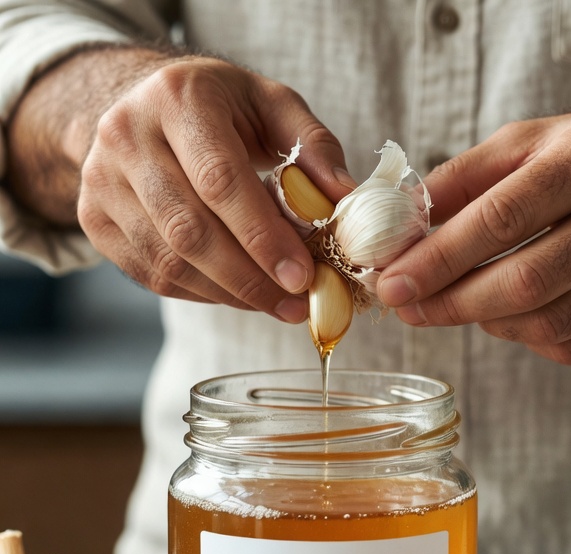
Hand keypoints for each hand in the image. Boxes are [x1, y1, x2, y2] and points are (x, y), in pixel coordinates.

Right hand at [12, 50, 351, 321]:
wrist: (145, 102)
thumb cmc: (224, 107)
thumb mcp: (274, 104)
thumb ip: (314, 145)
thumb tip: (344, 197)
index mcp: (178, 98)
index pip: (219, 180)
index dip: (262, 236)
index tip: (303, 275)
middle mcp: (126, 135)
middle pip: (188, 228)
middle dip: (249, 276)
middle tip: (296, 303)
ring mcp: (100, 179)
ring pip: (166, 259)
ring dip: (229, 292)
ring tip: (278, 304)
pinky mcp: (93, 217)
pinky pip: (150, 273)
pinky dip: (201, 293)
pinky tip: (239, 293)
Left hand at [375, 107, 570, 365]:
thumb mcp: (533, 140)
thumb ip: (466, 178)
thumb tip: (403, 227)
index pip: (503, 218)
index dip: (440, 257)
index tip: (394, 279)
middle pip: (528, 280)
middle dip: (454, 301)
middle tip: (409, 307)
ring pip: (553, 321)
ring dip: (489, 323)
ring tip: (456, 308)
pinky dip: (532, 340)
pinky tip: (510, 319)